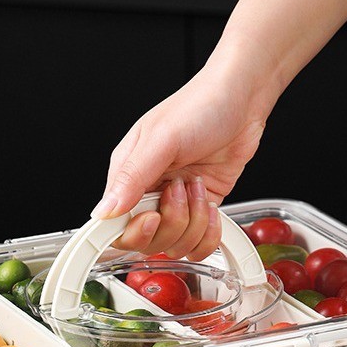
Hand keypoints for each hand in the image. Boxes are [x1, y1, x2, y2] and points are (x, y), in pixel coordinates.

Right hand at [91, 63, 269, 259]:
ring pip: (175, 245)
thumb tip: (104, 211)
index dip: (134, 231)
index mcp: (127, 176)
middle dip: (171, 223)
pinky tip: (212, 206)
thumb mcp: (161, 139)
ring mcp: (175, 205)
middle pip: (147, 241)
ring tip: (199, 188)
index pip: (115, 225)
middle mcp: (148, 194)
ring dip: (194, 223)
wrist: (242, 101)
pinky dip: (209, 233)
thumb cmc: (199, 107)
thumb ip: (132, 178)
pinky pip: (198, 244)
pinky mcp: (200, 211)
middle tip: (182, 189)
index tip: (153, 217)